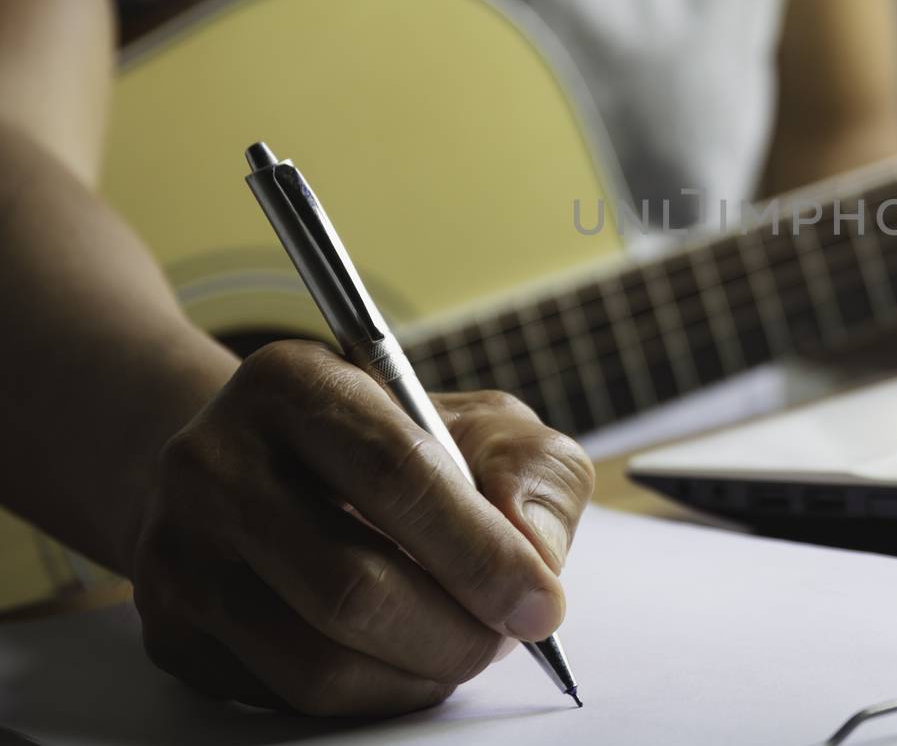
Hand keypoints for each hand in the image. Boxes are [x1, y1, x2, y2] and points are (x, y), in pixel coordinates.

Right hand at [129, 340, 594, 715]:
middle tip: (507, 635)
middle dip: (456, 631)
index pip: (394, 473)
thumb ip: (532, 471)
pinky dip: (371, 695)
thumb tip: (536, 551)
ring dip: (417, 673)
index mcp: (293, 383)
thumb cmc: (392, 446)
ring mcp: (178, 551)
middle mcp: (212, 460)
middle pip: (350, 585)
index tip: (542, 601)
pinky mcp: (170, 630)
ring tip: (463, 645)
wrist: (262, 468)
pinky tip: (403, 657)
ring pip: (316, 661)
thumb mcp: (480, 424)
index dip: (480, 551)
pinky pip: (284, 698)